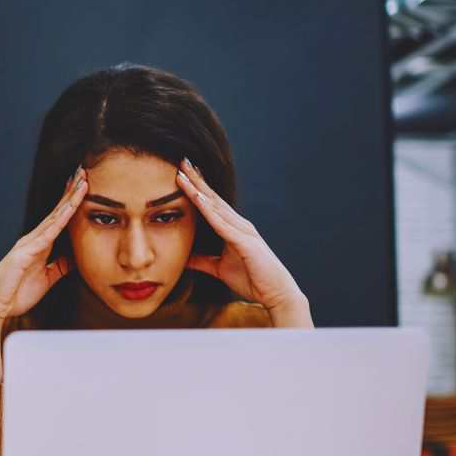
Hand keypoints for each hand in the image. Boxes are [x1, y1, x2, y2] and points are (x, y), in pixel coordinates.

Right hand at [0, 166, 87, 324]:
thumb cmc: (15, 293)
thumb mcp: (46, 279)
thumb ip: (60, 267)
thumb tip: (76, 258)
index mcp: (39, 245)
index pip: (59, 218)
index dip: (72, 202)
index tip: (83, 185)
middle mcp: (34, 239)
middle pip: (57, 211)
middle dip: (71, 191)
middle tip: (84, 171)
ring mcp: (29, 243)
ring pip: (54, 216)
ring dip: (69, 198)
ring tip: (81, 181)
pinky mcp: (25, 252)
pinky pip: (48, 233)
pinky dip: (60, 219)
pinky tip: (70, 207)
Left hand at [176, 158, 312, 326]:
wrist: (275, 294)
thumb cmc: (251, 279)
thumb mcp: (218, 268)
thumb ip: (202, 260)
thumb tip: (183, 257)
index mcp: (233, 228)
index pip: (210, 204)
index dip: (196, 188)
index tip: (181, 173)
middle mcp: (238, 224)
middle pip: (213, 198)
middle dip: (197, 179)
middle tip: (181, 161)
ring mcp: (243, 230)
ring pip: (216, 205)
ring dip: (199, 189)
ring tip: (184, 173)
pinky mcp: (245, 241)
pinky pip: (222, 223)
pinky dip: (208, 210)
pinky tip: (196, 198)